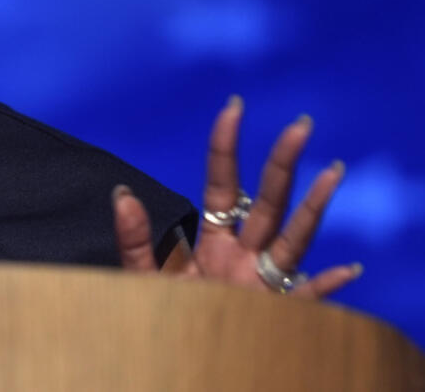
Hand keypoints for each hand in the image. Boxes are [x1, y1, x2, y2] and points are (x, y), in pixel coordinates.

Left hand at [112, 95, 361, 297]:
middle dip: (284, 162)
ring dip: (314, 206)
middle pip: (269, 200)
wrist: (174, 362)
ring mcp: (264, 284)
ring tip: (333, 171)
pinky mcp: (276, 316)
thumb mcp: (143, 278)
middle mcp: (245, 255)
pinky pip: (307, 301)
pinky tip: (348, 270)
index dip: (227, 147)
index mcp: (214, 240)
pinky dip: (327, 288)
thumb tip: (121, 194)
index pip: (223, 183)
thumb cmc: (161, 317)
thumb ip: (135, 238)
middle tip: (300, 124)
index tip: (233, 108)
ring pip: (294, 238)